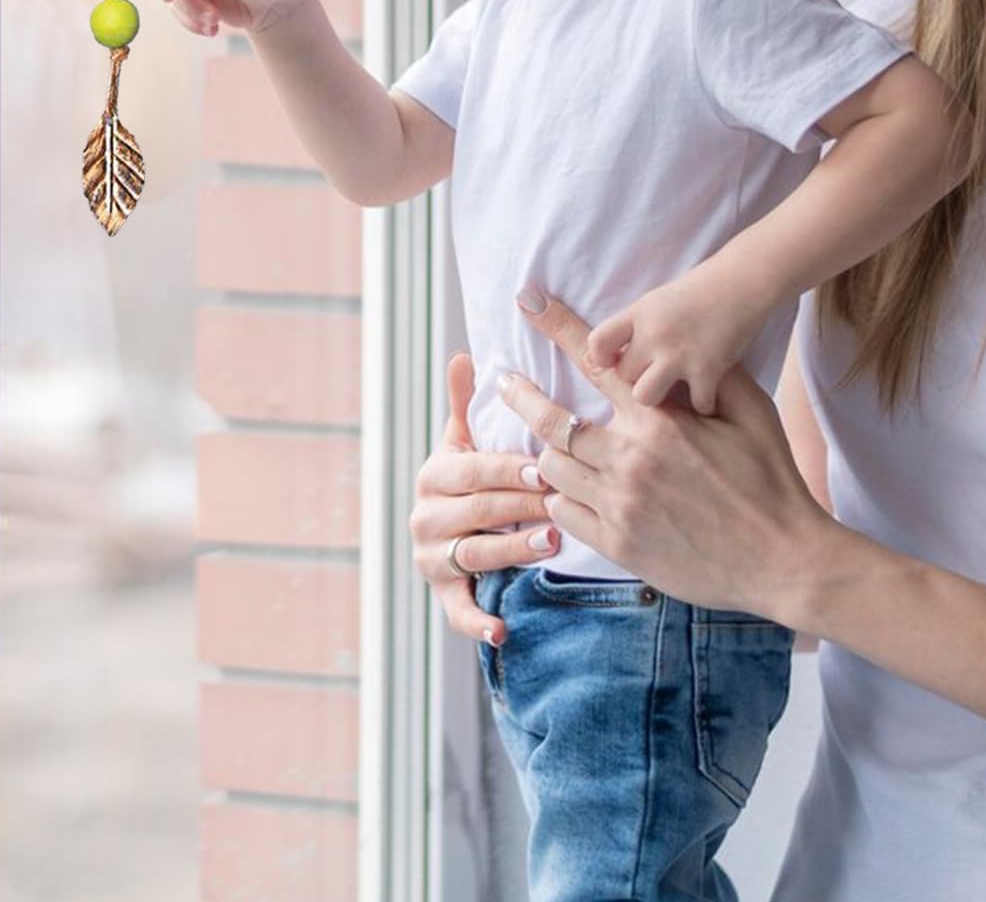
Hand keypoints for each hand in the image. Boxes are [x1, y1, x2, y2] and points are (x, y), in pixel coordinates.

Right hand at [410, 351, 560, 647]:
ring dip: (512, 550)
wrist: (452, 533)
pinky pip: (458, 611)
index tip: (545, 467)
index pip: (472, 470)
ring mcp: (432, 557)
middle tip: (561, 504)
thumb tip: (463, 355)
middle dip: (521, 506)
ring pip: (475, 553)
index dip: (507, 468)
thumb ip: (466, 403)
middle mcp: (425, 516)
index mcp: (433, 475)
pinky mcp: (443, 593)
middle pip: (478, 511)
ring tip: (550, 543)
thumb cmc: (473, 480)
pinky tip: (502, 631)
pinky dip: (478, 623)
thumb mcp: (467, 443)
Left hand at [503, 289, 835, 618]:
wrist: (785, 561)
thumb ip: (717, 377)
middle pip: (552, 420)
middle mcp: (630, 460)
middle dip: (521, 396)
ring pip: (552, 468)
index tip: (527, 303)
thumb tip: (694, 350)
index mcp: (658, 422)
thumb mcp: (753, 415)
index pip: (594, 363)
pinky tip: (564, 490)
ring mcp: (620, 506)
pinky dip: (559, 497)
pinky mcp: (618, 544)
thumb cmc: (773, 483)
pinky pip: (564, 513)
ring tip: (540, 443)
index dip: (557, 328)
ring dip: (544, 452)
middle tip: (504, 382)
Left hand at [585, 268, 763, 413]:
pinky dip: (704, 404)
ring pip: (644, 395)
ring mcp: (678, 353)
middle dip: (637, 379)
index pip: (597, 343)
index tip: (615, 361)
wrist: (742, 281)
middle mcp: (652, 334)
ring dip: (661, 397)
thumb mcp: (657, 302)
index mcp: (637, 314)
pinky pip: (694, 404)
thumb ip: (636, 328)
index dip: (601, 358)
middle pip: (623, 375)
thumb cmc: (700, 291)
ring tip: (676, 391)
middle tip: (658, 376)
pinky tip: (711, 395)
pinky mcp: (707, 369)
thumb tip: (614, 355)